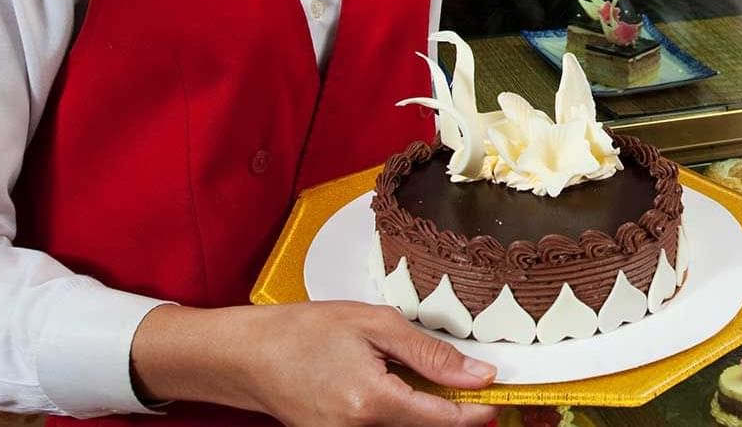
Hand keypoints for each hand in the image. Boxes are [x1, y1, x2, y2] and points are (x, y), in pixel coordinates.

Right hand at [132, 301, 495, 426]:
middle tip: (460, 380)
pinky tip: (388, 386)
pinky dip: (395, 412)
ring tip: (412, 375)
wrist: (245, 355)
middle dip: (448, 410)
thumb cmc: (301, 331)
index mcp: (372, 403)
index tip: (497, 401)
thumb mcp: (373, 325)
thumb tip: (476, 374)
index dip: (476, 413)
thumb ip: (429, 354)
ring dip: (420, 410)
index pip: (443, 421)